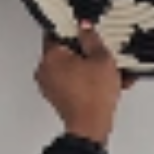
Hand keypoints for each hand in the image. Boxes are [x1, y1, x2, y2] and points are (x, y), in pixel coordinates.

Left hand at [36, 24, 126, 144]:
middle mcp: (45, 70)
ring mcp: (49, 85)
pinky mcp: (58, 97)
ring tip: (108, 69)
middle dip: (84, 50)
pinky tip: (105, 82)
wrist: (90, 126)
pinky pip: (73, 82)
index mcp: (51, 56)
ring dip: (89, 66)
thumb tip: (85, 27)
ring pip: (71, 67)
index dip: (73, 28)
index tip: (83, 28)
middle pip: (64, 51)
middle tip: (99, 51)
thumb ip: (92, 38)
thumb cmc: (93, 96)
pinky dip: (87, 80)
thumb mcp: (101, 58)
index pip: (56, 31)